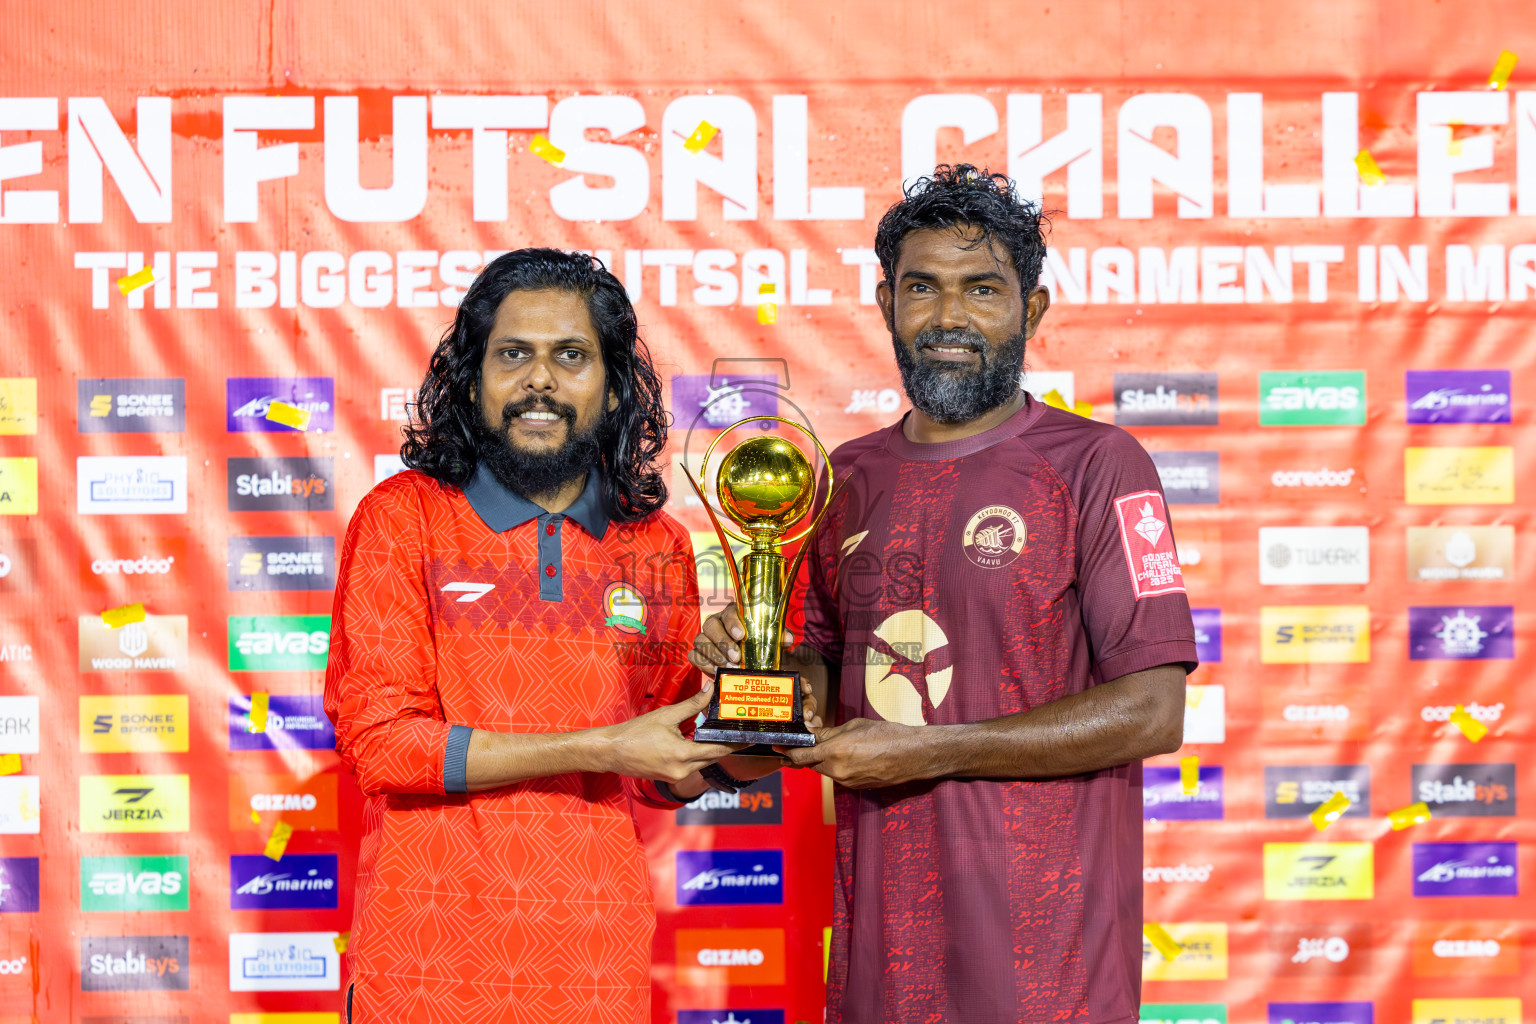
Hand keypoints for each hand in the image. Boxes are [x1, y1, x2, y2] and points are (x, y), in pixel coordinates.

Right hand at [599, 682, 739, 783]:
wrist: (611, 751)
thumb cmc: (635, 732)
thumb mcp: (666, 715)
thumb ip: (692, 704)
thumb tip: (710, 690)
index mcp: (682, 755)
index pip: (718, 751)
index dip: (736, 745)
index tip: (749, 739)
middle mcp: (681, 770)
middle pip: (712, 758)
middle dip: (723, 746)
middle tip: (736, 733)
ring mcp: (675, 777)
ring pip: (701, 764)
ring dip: (709, 751)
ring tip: (718, 736)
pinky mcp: (669, 778)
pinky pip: (690, 767)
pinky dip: (696, 756)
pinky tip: (696, 743)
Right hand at [688, 603, 795, 672]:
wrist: (747, 662)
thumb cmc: (758, 646)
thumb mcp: (770, 640)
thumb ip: (778, 637)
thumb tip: (787, 639)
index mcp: (732, 614)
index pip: (728, 612)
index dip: (732, 622)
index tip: (741, 635)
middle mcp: (716, 623)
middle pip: (710, 626)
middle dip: (722, 642)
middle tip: (736, 657)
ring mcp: (704, 638)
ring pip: (700, 641)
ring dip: (714, 655)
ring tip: (729, 667)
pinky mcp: (698, 654)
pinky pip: (693, 656)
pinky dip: (704, 664)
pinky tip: (717, 672)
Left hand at [781, 717, 933, 787]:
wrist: (912, 755)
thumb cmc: (886, 735)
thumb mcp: (854, 726)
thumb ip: (830, 734)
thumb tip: (814, 735)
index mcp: (834, 752)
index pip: (800, 757)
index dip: (786, 752)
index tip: (778, 747)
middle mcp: (837, 771)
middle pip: (811, 764)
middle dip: (808, 753)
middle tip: (811, 740)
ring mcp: (846, 782)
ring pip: (825, 770)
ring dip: (824, 759)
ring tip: (840, 745)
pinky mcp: (856, 787)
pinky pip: (838, 776)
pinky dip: (838, 766)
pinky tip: (852, 755)